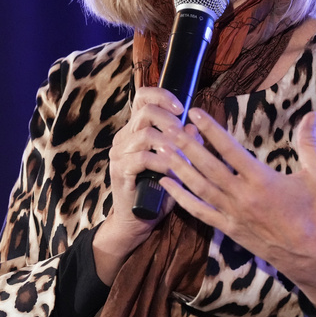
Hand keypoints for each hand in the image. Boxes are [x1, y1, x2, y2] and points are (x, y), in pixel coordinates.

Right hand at [94, 86, 199, 283]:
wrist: (137, 220)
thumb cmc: (159, 191)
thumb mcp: (176, 164)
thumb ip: (185, 145)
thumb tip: (195, 127)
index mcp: (135, 130)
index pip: (142, 98)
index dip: (162, 96)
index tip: (181, 108)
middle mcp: (124, 137)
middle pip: (145, 111)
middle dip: (170, 119)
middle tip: (185, 133)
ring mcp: (119, 154)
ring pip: (144, 133)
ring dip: (169, 142)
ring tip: (183, 154)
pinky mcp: (120, 171)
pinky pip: (141, 158)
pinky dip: (161, 161)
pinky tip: (173, 168)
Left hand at [159, 108, 315, 312]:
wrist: (307, 254)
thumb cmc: (313, 212)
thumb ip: (309, 144)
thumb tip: (312, 114)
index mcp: (262, 179)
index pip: (230, 149)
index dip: (210, 130)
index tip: (195, 112)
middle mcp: (242, 195)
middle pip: (207, 166)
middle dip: (186, 145)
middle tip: (168, 127)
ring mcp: (232, 213)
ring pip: (199, 186)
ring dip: (178, 167)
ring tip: (162, 148)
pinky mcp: (227, 228)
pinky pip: (199, 211)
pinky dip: (180, 197)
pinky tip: (165, 183)